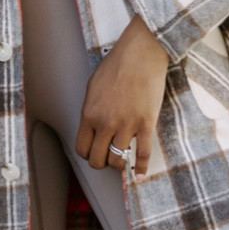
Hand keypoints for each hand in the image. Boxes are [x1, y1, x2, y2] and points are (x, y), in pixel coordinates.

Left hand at [76, 16, 169, 179]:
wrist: (141, 54)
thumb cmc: (117, 65)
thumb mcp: (93, 86)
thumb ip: (91, 110)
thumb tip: (93, 126)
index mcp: (89, 114)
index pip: (82, 148)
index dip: (87, 154)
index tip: (94, 152)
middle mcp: (105, 123)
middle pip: (98, 159)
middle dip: (102, 163)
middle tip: (108, 158)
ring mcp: (126, 125)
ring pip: (118, 160)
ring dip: (119, 165)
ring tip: (123, 161)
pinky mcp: (146, 124)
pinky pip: (143, 154)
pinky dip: (142, 168)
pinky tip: (140, 175)